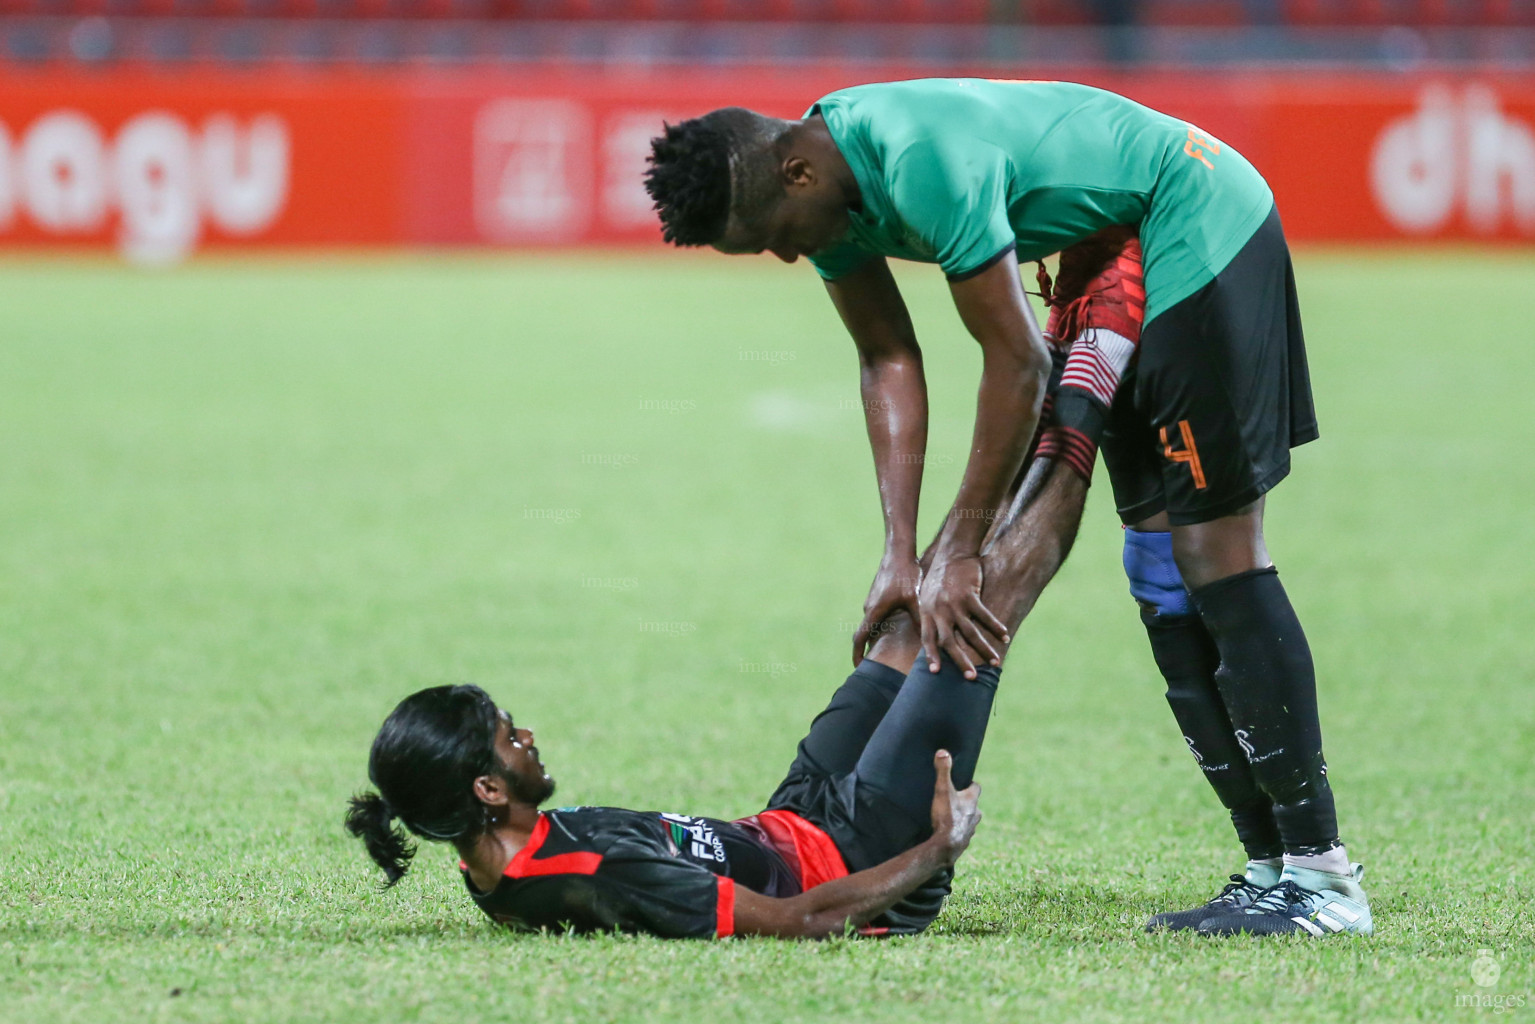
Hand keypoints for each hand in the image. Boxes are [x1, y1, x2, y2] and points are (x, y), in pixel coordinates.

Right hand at [853, 552, 921, 666]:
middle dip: (870, 650)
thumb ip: (919, 621)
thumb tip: (927, 643)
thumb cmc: (906, 574)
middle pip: (866, 634)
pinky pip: (878, 617)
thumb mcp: (915, 600)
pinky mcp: (878, 597)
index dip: (857, 655)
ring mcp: (872, 601)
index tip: (859, 668)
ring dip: (879, 638)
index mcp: (874, 611)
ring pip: (873, 625)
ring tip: (891, 652)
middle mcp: (869, 608)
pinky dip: (883, 627)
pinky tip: (897, 631)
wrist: (899, 552)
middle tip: (881, 666)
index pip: (860, 638)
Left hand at [918, 554, 1008, 678]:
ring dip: (984, 649)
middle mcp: (938, 610)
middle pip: (949, 641)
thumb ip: (931, 616)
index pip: (927, 638)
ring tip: (995, 662)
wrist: (953, 553)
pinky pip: (984, 616)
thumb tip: (935, 637)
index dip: (931, 655)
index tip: (936, 672)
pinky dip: (995, 627)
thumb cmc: (941, 577)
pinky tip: (1004, 636)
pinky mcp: (969, 595)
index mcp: (927, 612)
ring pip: (970, 632)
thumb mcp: (928, 596)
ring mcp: (954, 603)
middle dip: (960, 661)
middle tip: (971, 677)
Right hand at [928, 750, 981, 865]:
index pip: (976, 787)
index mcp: (972, 800)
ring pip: (970, 819)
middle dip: (965, 801)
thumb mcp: (942, 790)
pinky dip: (958, 830)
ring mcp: (972, 828)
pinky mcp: (965, 840)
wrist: (946, 846)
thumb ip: (943, 771)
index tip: (962, 782)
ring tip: (949, 815)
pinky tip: (948, 831)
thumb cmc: (946, 817)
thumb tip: (943, 752)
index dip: (969, 784)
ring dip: (962, 816)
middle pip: (973, 804)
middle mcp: (976, 814)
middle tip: (952, 799)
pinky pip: (963, 832)